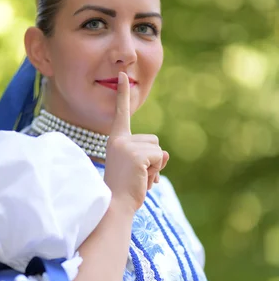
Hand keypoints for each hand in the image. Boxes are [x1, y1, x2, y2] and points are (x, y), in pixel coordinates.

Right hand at [104, 72, 168, 212]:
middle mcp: (119, 140)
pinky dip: (156, 172)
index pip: (121, 114)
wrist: (115, 205)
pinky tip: (142, 180)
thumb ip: (150, 157)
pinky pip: (159, 158)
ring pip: (158, 149)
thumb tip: (165, 155)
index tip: (123, 75)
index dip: (122, 95)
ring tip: (139, 178)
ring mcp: (127, 146)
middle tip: (137, 175)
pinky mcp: (136, 155)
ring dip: (155, 167)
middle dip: (153, 159)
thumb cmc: (125, 190)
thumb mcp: (138, 168)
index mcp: (116, 141)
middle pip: (154, 140)